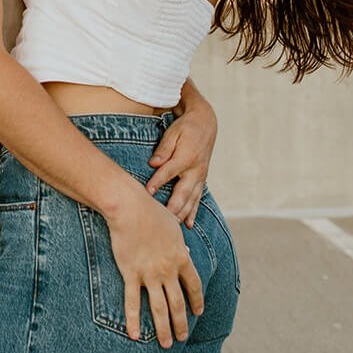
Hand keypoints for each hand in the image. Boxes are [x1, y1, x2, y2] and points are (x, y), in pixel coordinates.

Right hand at [105, 186, 204, 347]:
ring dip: (164, 329)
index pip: (193, 285)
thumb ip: (179, 242)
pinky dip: (133, 320)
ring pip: (159, 308)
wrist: (130, 209)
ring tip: (167, 344)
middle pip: (178, 302)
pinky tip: (135, 336)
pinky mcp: (131, 274)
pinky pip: (132, 302)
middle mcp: (168, 270)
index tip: (198, 312)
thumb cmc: (151, 211)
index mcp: (181, 257)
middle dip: (182, 322)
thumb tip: (186, 252)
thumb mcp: (173, 225)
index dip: (197, 301)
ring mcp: (150, 274)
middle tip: (183, 337)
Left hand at [148, 104, 216, 227]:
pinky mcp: (201, 180)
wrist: (205, 123)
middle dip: (171, 208)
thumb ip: (163, 149)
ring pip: (191, 200)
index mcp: (186, 157)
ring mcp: (200, 177)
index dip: (157, 183)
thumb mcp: (173, 133)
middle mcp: (195, 170)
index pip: (169, 172)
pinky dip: (192, 213)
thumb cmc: (185, 128)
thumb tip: (153, 163)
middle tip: (161, 221)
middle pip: (182, 193)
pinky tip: (187, 225)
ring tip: (171, 228)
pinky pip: (197, 199)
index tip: (146, 193)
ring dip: (181, 215)